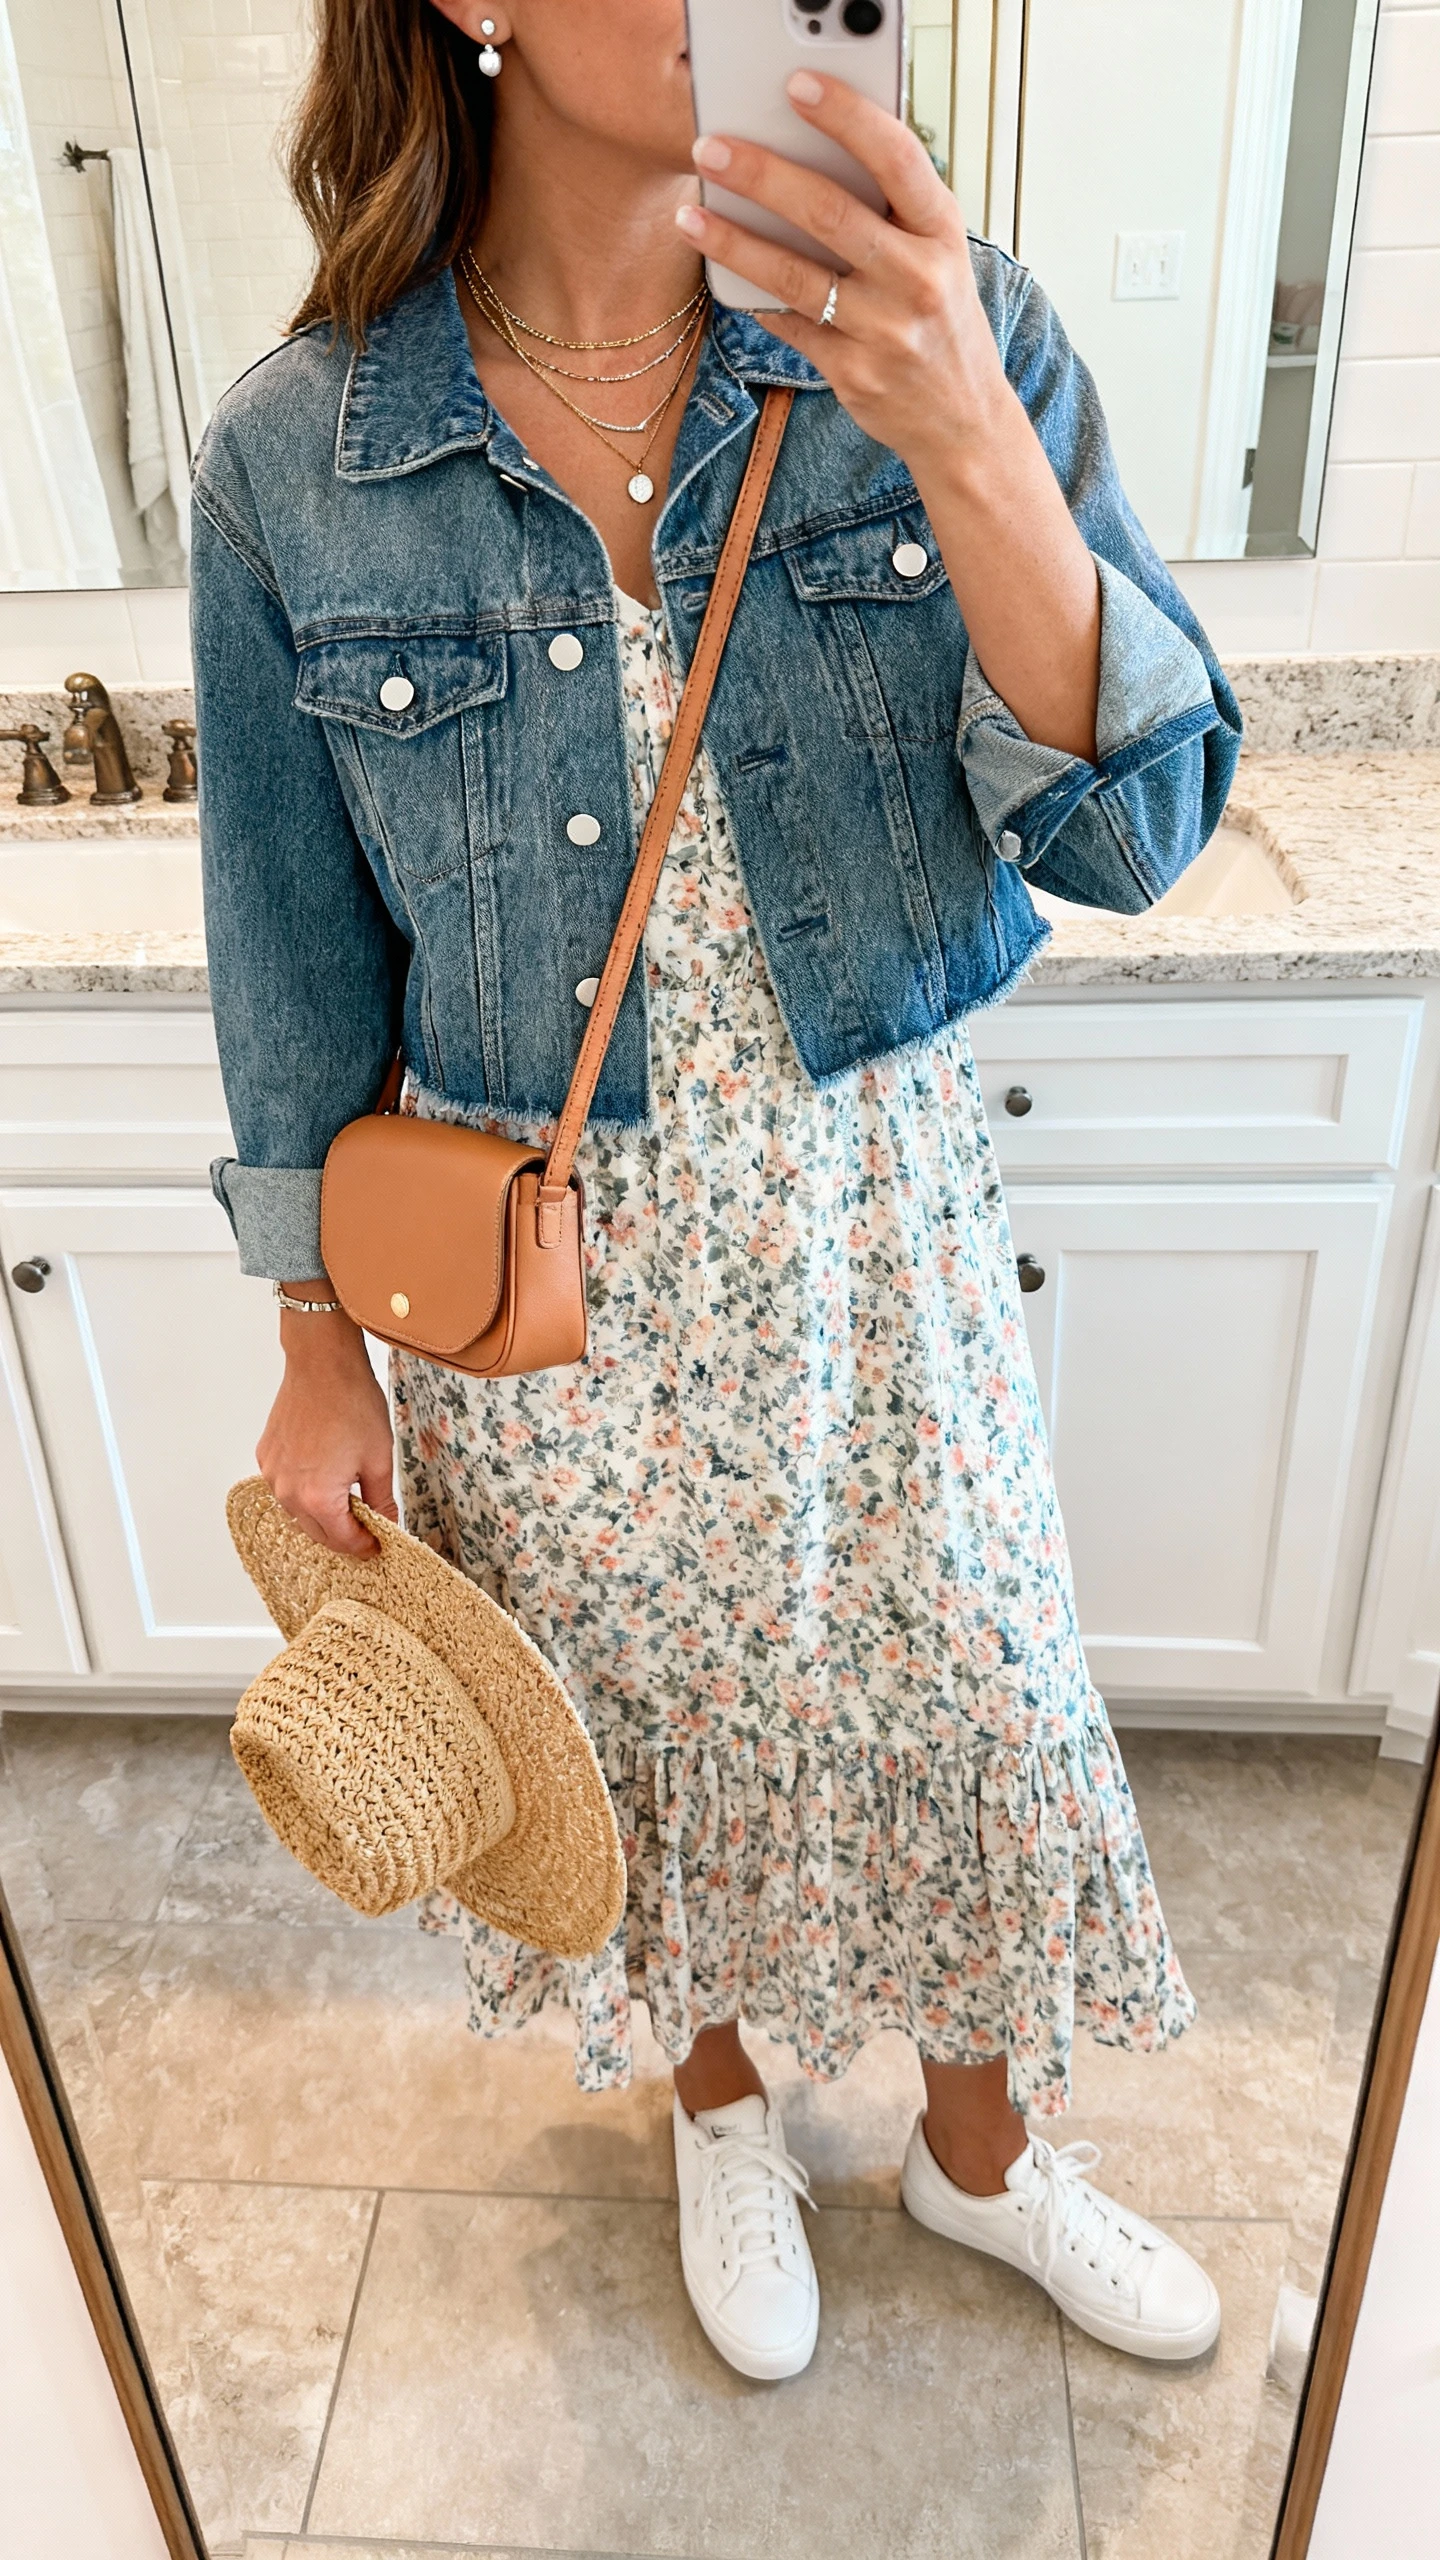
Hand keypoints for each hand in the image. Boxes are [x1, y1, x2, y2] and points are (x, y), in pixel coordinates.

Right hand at [257, 1301, 397, 1555]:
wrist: (322, 1363)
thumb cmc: (352, 1404)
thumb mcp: (378, 1459)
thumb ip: (381, 1500)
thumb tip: (388, 1524)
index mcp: (317, 1497)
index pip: (342, 1541)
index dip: (364, 1547)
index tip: (378, 1546)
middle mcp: (287, 1492)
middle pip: (317, 1533)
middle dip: (343, 1537)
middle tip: (367, 1532)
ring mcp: (272, 1474)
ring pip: (298, 1513)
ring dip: (322, 1516)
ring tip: (348, 1507)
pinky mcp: (266, 1456)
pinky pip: (285, 1488)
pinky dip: (304, 1493)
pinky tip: (324, 1481)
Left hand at [679, 69, 1101, 763]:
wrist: (963, 421)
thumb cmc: (941, 321)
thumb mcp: (940, 255)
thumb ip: (892, 209)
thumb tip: (811, 151)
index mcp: (943, 234)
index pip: (896, 157)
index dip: (846, 116)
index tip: (797, 86)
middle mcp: (918, 280)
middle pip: (828, 212)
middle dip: (761, 174)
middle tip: (710, 147)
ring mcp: (883, 331)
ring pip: (793, 275)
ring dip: (732, 241)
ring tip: (690, 214)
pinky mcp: (852, 372)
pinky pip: (787, 324)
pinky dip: (751, 297)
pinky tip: (721, 273)